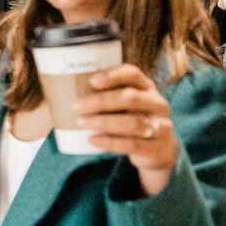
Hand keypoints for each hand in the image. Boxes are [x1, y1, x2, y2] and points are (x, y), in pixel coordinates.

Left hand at [75, 64, 177, 195]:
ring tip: (81, 122)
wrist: (159, 150)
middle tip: (78, 106)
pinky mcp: (157, 148)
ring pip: (133, 122)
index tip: (92, 80)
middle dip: (102, 101)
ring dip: (104, 122)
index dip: (113, 75)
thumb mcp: (124, 106)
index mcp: (146, 87)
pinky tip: (92, 140)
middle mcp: (157, 103)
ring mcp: (162, 126)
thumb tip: (63, 91)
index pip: (133, 74)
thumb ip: (105, 97)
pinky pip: (132, 144)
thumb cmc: (131, 120)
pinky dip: (110, 142)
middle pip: (131, 98)